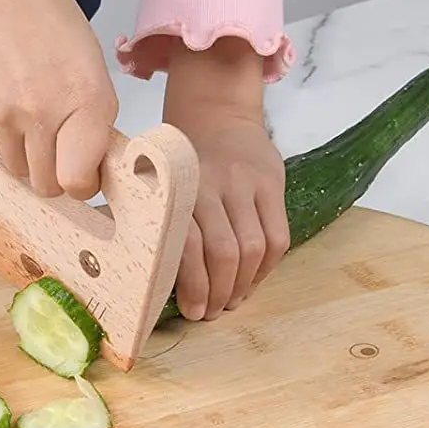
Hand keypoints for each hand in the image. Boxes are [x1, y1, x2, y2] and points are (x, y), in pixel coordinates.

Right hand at [0, 0, 117, 198]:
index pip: (83, 181)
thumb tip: (86, 151)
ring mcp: (5, 116)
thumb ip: (89, 105)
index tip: (82, 168)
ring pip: (16, 169)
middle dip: (52, 169)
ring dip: (21, 152)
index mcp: (90, 96)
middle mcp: (49, 113)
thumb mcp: (84, 51)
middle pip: (47, 184)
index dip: (83, 180)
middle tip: (53, 140)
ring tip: (21, 109)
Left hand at [162, 40, 288, 320]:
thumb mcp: (158, 182)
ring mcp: (245, 182)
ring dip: (243, 286)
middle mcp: (212, 183)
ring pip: (253, 248)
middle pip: (223, 252)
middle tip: (210, 313)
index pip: (187, 246)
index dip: (192, 285)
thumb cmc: (179, 162)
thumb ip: (157, 221)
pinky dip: (266, 268)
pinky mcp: (272, 182)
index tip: (191, 311)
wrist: (217, 114)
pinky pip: (277, 237)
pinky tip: (251, 280)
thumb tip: (150, 281)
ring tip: (231, 301)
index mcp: (176, 187)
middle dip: (218, 292)